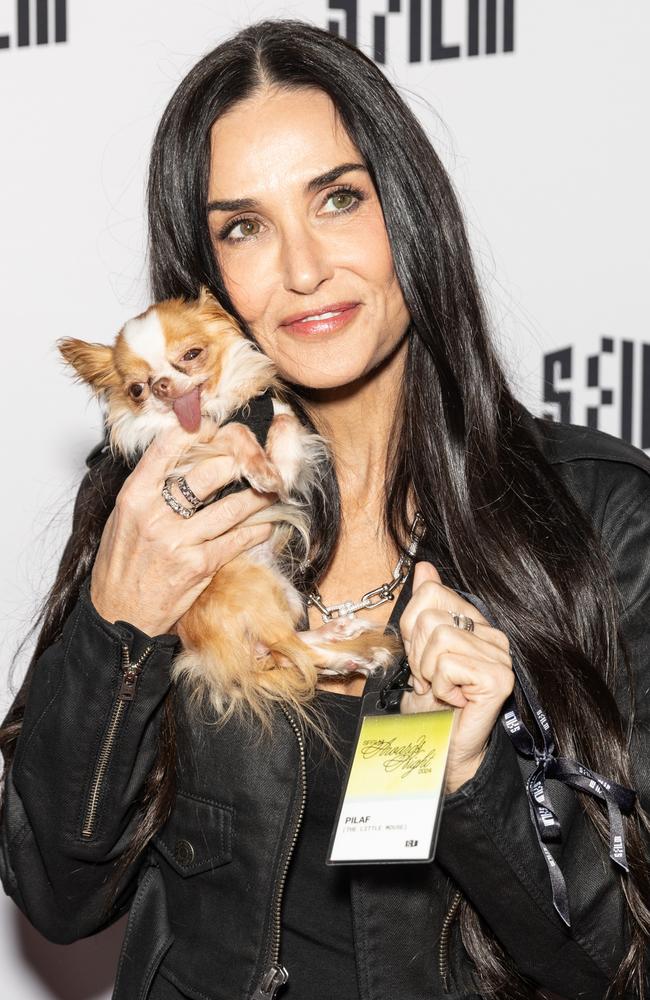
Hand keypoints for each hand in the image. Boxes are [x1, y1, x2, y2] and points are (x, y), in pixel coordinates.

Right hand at [90, 421, 277, 635]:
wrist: (119, 616)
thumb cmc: (121, 566)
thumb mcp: (124, 519)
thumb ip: (150, 488)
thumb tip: (183, 458)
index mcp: (134, 497)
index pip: (168, 448)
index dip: (199, 431)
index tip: (217, 428)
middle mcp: (155, 515)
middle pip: (209, 472)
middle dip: (238, 463)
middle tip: (253, 460)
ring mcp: (178, 541)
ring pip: (232, 507)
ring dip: (257, 496)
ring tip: (270, 488)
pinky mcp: (198, 566)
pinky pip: (237, 540)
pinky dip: (257, 530)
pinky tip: (266, 524)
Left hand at [399, 561, 513, 792]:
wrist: (441, 748)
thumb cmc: (431, 705)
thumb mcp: (415, 651)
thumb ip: (421, 609)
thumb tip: (424, 567)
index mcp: (475, 622)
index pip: (430, 592)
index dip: (412, 629)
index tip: (422, 658)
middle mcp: (493, 634)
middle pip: (429, 615)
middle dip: (417, 653)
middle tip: (431, 679)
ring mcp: (500, 655)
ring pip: (438, 637)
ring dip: (428, 672)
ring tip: (442, 689)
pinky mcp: (498, 677)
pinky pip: (447, 663)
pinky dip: (440, 687)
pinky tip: (453, 700)